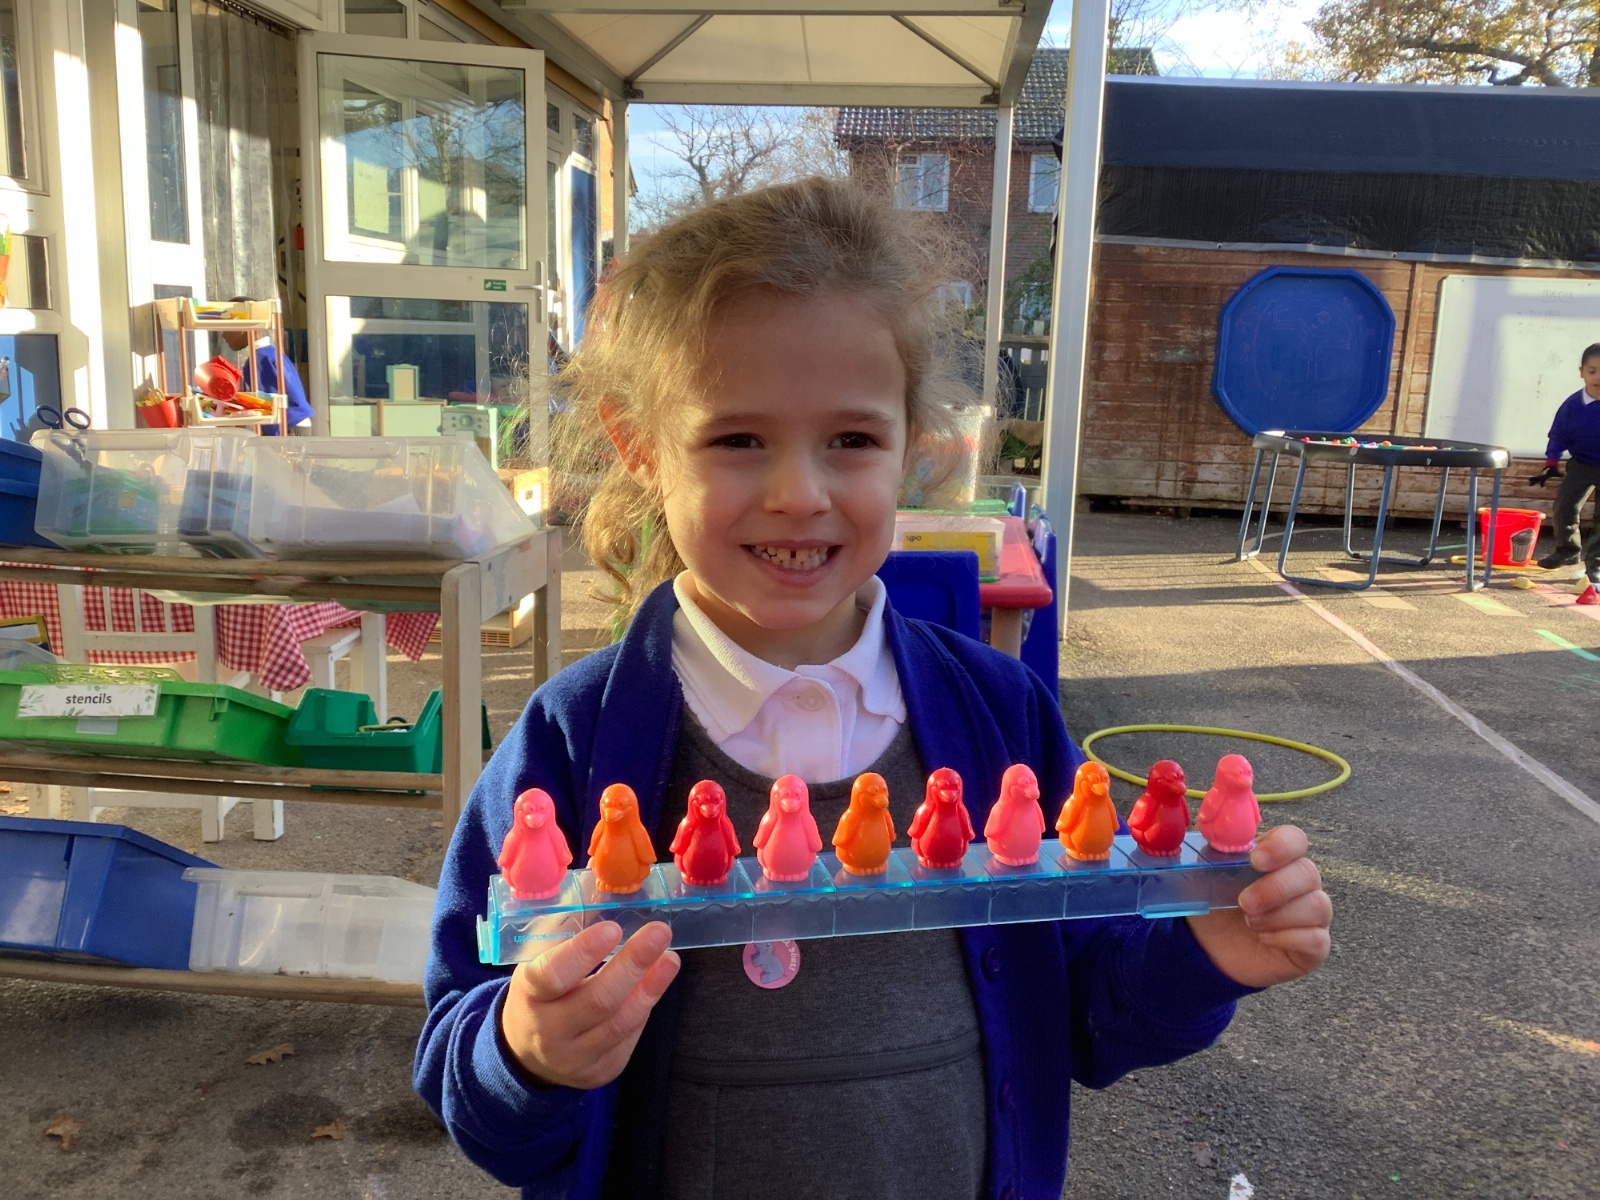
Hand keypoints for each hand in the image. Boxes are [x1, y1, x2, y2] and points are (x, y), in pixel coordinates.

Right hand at [499, 920, 680, 1089]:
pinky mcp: (600, 1072)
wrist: (526, 1053)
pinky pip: (628, 1037)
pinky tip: (656, 982)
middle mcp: (549, 1033)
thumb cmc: (539, 993)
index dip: (583, 952)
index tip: (613, 928)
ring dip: (650, 988)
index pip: (553, 975)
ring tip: (669, 959)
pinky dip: (643, 1006)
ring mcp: (575, 1059)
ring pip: (620, 1023)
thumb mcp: (536, 964)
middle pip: (597, 1001)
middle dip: (633, 965)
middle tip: (659, 932)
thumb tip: (606, 900)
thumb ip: (564, 937)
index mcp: (529, 996)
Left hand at [1185, 825, 1330, 989]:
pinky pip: (1317, 939)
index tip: (1256, 860)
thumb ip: (1210, 850)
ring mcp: (1311, 914)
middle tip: (1245, 903)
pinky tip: (1264, 939)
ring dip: (1279, 915)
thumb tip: (1210, 828)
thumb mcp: (1203, 875)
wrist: (1210, 948)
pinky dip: (1287, 938)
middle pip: (1308, 873)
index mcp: (1276, 857)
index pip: (1295, 839)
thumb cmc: (1214, 904)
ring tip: (1251, 923)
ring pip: (1318, 906)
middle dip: (1275, 888)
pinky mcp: (1314, 945)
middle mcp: (1301, 882)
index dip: (1280, 847)